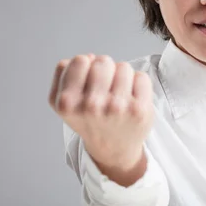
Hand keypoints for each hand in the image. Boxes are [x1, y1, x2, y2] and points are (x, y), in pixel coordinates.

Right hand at [49, 54, 153, 170]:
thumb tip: (89, 56)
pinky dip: (138, 84)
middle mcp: (91, 106)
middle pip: (103, 60)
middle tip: (105, 87)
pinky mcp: (139, 110)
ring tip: (118, 94)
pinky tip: (132, 99)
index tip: (89, 81)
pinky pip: (141, 77)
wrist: (113, 149)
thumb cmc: (89, 120)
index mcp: (67, 103)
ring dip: (122, 76)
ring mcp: (117, 107)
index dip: (86, 66)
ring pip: (123, 66)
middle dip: (105, 69)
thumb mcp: (63, 102)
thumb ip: (64, 74)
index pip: (80, 60)